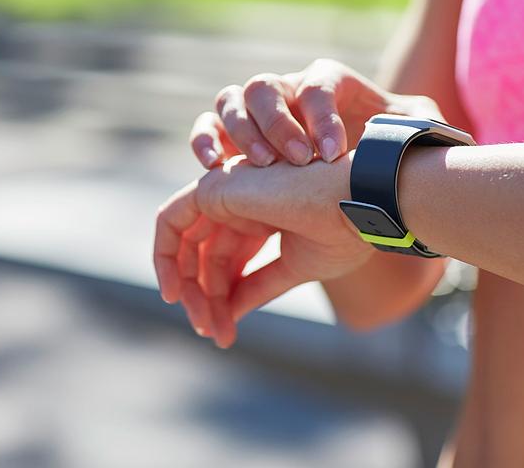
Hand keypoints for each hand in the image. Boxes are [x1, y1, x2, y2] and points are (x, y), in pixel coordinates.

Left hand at [153, 153, 372, 348]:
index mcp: (262, 216)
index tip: (224, 334)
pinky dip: (164, 256)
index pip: (226, 261)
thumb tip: (229, 315)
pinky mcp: (214, 188)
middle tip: (211, 333)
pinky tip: (174, 292)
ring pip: (185, 244)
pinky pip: (170, 221)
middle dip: (203, 298)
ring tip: (204, 324)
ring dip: (188, 288)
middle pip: (203, 256)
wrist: (359, 204)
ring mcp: (226, 192)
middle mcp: (240, 202)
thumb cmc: (343, 230)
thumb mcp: (293, 268)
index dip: (221, 299)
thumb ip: (257, 286)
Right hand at [190, 58, 443, 167]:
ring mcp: (257, 110)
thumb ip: (420, 123)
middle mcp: (288, 88)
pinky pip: (208, 127)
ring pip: (231, 101)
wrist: (360, 169)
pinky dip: (205, 142)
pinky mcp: (234, 135)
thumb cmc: (385, 149)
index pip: (316, 85)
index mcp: (328, 81)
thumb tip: (422, 125)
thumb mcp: (412, 132)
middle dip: (278, 124)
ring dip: (241, 133)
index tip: (332, 153)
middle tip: (299, 161)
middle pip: (266, 87)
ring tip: (262, 168)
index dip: (320, 116)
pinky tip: (214, 168)